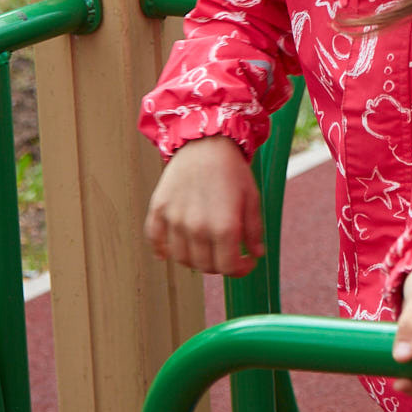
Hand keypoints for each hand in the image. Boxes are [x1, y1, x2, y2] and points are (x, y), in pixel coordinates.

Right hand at [144, 136, 263, 276]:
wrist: (206, 141)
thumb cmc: (232, 169)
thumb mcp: (252, 198)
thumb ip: (254, 230)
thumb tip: (256, 255)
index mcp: (224, 226)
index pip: (227, 267)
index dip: (240, 270)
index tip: (245, 263)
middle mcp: (196, 227)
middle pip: (204, 266)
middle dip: (219, 265)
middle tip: (227, 255)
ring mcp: (174, 219)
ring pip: (181, 258)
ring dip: (194, 260)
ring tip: (205, 250)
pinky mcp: (158, 209)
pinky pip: (155, 240)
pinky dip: (161, 250)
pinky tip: (169, 252)